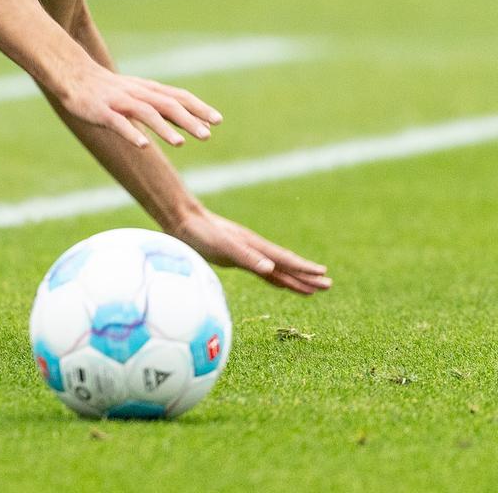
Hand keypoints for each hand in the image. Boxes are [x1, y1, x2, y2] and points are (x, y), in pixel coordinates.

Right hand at [54, 62, 219, 148]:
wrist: (73, 75)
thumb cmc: (108, 89)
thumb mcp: (138, 94)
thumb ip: (162, 107)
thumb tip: (189, 121)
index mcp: (147, 90)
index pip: (178, 96)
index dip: (198, 107)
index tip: (217, 120)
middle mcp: (137, 94)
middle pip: (167, 105)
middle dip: (188, 120)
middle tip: (207, 135)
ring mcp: (119, 102)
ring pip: (146, 113)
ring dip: (164, 128)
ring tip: (180, 143)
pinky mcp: (102, 111)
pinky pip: (118, 123)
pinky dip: (131, 133)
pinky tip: (143, 145)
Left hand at [170, 207, 331, 294]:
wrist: (181, 220)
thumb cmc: (200, 233)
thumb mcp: (222, 246)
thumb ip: (246, 257)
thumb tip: (270, 269)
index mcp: (255, 246)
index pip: (285, 260)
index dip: (304, 269)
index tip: (324, 276)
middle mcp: (254, 249)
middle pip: (286, 265)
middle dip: (306, 276)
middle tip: (328, 286)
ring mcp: (246, 253)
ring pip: (276, 269)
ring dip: (294, 279)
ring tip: (312, 289)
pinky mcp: (235, 257)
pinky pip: (261, 271)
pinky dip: (274, 278)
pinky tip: (280, 283)